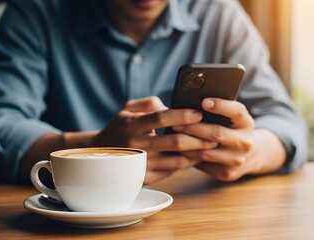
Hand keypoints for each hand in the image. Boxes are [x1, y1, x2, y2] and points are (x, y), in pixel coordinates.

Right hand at [89, 96, 217, 183]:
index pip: (161, 118)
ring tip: (210, 146)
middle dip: (198, 137)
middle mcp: (136, 145)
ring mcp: (141, 164)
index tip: (199, 114)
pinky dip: (186, 164)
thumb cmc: (119, 128)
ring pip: (176, 160)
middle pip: (174, 142)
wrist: (99, 155)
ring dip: (196, 153)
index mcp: (132, 125)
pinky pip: (171, 171)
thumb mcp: (127, 109)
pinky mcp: (144, 178)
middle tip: (214, 133)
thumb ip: (148, 102)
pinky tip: (196, 157)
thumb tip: (170, 105)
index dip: (182, 115)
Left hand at [172, 98, 285, 181]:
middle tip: (176, 123)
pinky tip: (179, 150)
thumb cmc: (231, 129)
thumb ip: (217, 108)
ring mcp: (237, 160)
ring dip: (187, 144)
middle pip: (217, 133)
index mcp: (247, 123)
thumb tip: (189, 99)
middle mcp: (246, 142)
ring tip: (173, 137)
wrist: (249, 155)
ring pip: (206, 152)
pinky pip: (203, 164)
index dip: (221, 106)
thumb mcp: (231, 117)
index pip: (237, 112)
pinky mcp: (227, 173)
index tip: (204, 101)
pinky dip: (189, 157)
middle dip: (194, 128)